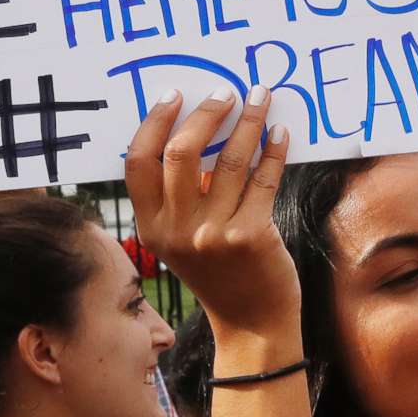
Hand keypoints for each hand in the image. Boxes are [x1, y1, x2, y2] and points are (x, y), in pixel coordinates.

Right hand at [124, 88, 295, 335]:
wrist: (252, 324)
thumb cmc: (219, 273)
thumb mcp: (181, 240)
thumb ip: (180, 198)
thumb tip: (198, 130)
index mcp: (151, 227)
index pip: (138, 163)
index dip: (154, 123)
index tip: (174, 95)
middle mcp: (177, 230)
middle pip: (181, 152)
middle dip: (206, 113)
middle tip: (225, 92)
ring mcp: (214, 234)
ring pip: (229, 160)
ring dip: (248, 121)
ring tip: (260, 98)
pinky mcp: (251, 236)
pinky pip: (263, 179)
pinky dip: (274, 150)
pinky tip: (280, 133)